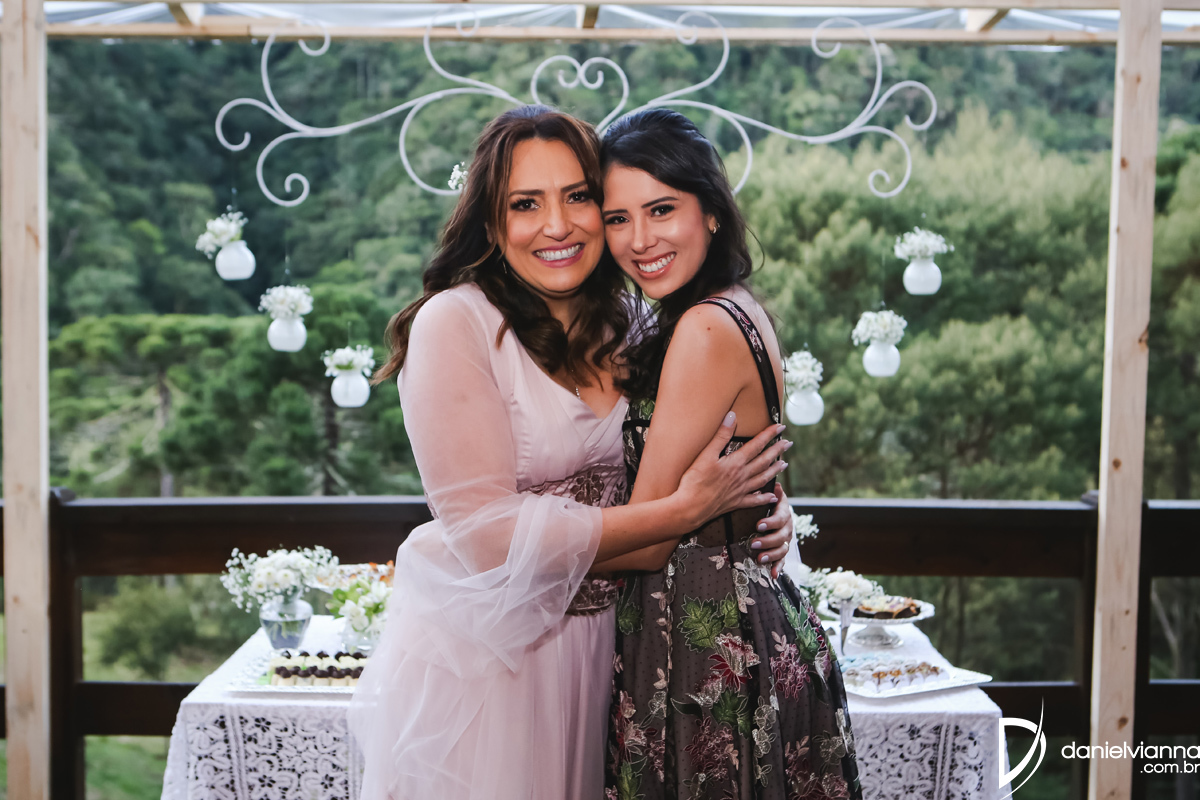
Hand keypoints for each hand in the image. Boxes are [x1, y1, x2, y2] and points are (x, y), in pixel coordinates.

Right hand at [675, 412, 790, 529]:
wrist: (690, 508)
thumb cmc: (695, 482)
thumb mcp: (705, 455)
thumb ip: (720, 436)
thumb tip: (732, 416)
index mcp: (735, 463)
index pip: (757, 445)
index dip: (769, 435)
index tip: (780, 427)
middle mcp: (741, 476)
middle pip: (764, 461)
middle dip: (777, 451)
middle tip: (788, 444)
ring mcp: (740, 491)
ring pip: (762, 478)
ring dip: (775, 470)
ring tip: (784, 464)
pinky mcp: (735, 503)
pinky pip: (754, 500)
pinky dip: (764, 498)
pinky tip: (772, 496)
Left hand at [749, 483, 792, 578]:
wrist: (774, 510)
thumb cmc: (766, 501)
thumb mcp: (768, 494)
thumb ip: (769, 491)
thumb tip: (775, 485)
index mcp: (784, 512)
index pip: (781, 518)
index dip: (771, 522)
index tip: (758, 525)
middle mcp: (787, 527)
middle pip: (782, 536)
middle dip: (768, 541)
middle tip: (753, 543)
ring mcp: (786, 539)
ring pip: (783, 549)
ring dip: (772, 555)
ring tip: (759, 559)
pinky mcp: (782, 550)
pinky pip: (782, 560)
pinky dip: (778, 567)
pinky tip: (772, 575)